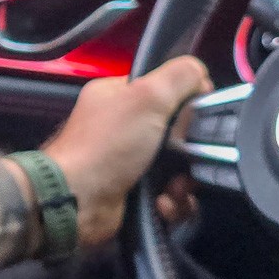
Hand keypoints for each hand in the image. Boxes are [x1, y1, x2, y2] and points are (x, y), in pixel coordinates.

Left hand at [41, 56, 211, 246]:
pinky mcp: (134, 193)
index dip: (189, 100)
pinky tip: (161, 204)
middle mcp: (121, 126)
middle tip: (190, 160)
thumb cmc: (109, 144)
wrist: (76, 201)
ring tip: (174, 189)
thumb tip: (201, 74)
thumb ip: (179, 77)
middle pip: (177, 133)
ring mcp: (127, 162)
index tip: (202, 116)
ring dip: (183, 183)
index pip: (165, 88)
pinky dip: (171, 203)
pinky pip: (168, 195)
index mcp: (117, 95)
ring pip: (177, 168)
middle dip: (190, 151)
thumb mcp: (146, 97)